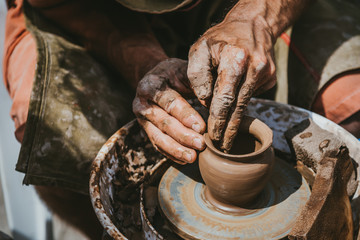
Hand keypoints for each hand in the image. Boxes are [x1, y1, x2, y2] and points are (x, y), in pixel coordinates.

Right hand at [133, 58, 205, 163]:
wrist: (155, 77)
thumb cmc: (174, 74)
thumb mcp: (183, 72)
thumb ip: (196, 85)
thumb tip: (214, 104)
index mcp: (151, 86)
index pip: (170, 103)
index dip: (185, 116)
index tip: (201, 128)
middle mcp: (142, 103)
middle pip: (163, 123)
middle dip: (183, 136)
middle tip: (200, 145)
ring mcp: (142, 119)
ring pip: (158, 138)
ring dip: (176, 150)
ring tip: (192, 158)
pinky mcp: (146, 130)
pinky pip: (157, 145)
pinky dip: (171, 154)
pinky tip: (184, 160)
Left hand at [187, 8, 276, 151]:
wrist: (253, 25)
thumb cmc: (221, 38)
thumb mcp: (200, 48)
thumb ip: (197, 75)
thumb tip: (205, 101)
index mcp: (236, 59)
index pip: (224, 98)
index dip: (218, 120)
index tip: (213, 137)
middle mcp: (255, 68)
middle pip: (239, 107)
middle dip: (229, 129)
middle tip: (221, 147)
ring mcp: (267, 74)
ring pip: (246, 104)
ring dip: (235, 120)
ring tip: (225, 136)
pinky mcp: (272, 79)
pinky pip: (252, 96)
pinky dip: (241, 101)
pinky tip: (234, 98)